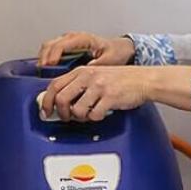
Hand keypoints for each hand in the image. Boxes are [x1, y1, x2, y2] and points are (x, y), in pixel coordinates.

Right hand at [37, 31, 135, 68]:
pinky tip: (47, 70)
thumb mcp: (109, 59)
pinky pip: (51, 50)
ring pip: (48, 46)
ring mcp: (68, 42)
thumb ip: (97, 65)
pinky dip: (46, 59)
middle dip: (44, 58)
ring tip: (42, 73)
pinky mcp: (67, 47)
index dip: (53, 55)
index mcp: (83, 39)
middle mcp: (73, 38)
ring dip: (43, 58)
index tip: (50, 66)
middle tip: (42, 72)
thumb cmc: (115, 52)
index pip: (62, 45)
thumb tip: (85, 71)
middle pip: (51, 44)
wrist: (120, 49)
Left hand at [40, 65, 158, 122]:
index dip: (47, 101)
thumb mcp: (96, 75)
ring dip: (81, 117)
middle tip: (67, 118)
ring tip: (89, 115)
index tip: (46, 111)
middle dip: (62, 113)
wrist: (144, 80)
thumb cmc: (121, 79)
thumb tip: (60, 100)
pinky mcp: (110, 97)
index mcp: (82, 71)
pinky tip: (101, 113)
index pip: (55, 85)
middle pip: (62, 98)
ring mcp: (99, 86)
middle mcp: (88, 76)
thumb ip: (78, 84)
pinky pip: (94, 115)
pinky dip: (96, 118)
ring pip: (77, 110)